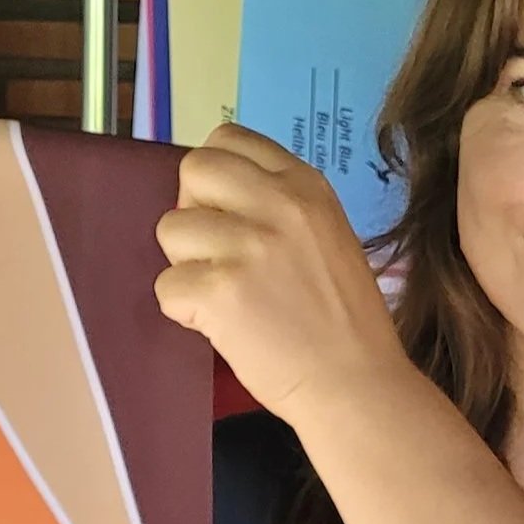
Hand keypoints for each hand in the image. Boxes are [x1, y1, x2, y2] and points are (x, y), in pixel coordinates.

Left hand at [153, 123, 402, 419]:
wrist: (356, 385)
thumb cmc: (345, 322)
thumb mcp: (329, 236)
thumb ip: (281, 207)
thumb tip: (217, 201)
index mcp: (307, 186)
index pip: (231, 138)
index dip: (217, 177)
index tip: (228, 214)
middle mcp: (278, 205)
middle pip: (193, 170)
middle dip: (193, 210)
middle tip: (216, 254)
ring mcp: (248, 246)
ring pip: (171, 229)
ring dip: (187, 266)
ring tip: (225, 296)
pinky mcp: (220, 291)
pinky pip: (167, 285)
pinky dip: (185, 311)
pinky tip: (221, 325)